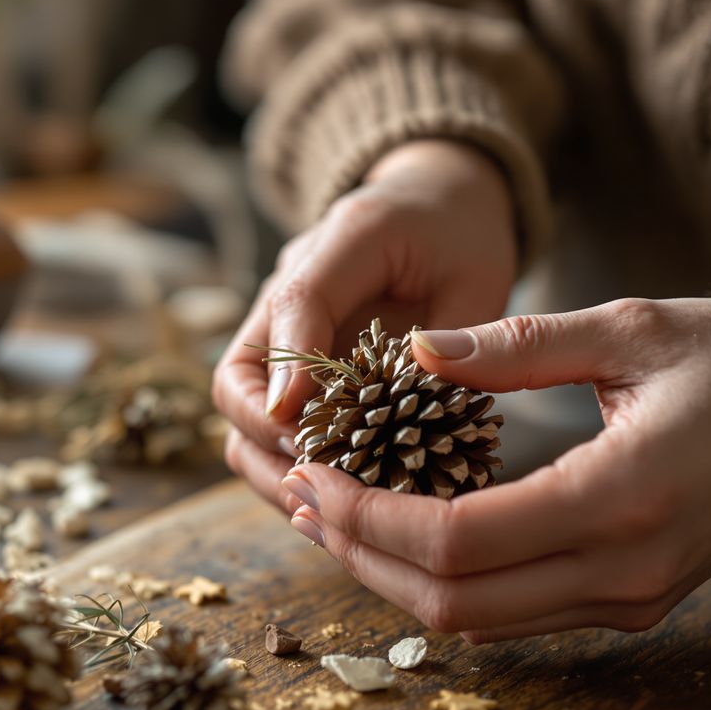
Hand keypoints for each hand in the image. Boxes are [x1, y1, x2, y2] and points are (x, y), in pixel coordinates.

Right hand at [215, 140, 517, 508]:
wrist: (431, 205)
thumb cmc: (456, 237)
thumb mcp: (473, 272)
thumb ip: (451, 333)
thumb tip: (413, 406)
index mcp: (339, 244)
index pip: (294, 304)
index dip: (294, 373)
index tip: (302, 432)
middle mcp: (286, 294)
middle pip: (236, 382)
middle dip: (268, 441)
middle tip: (324, 483)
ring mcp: (280, 336)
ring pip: (240, 418)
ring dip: (272, 465)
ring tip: (327, 504)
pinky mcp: (288, 370)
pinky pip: (268, 428)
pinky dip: (290, 466)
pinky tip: (337, 497)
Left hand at [282, 298, 710, 640]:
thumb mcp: (627, 327)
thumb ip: (515, 344)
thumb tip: (413, 349)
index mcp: (620, 498)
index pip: (456, 541)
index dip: (365, 516)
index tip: (309, 474)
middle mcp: (622, 570)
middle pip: (451, 600)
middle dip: (358, 553)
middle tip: (297, 499)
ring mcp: (627, 597)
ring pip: (475, 619)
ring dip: (390, 574)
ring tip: (329, 515)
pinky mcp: (628, 602)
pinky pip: (511, 612)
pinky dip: (442, 581)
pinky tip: (400, 532)